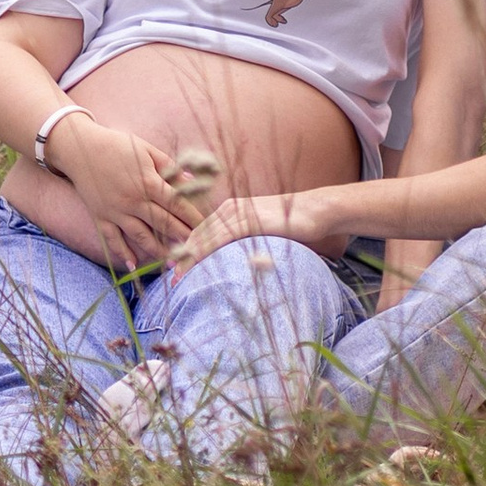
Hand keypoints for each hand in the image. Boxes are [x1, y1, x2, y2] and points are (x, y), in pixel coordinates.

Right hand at [50, 117, 195, 268]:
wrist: (79, 148)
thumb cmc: (117, 145)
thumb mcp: (146, 150)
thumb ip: (170, 167)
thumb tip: (192, 181)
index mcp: (148, 182)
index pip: (176, 204)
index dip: (192, 217)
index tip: (205, 227)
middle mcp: (133, 200)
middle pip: (163, 223)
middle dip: (182, 237)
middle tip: (196, 250)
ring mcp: (116, 211)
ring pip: (141, 236)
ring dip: (158, 251)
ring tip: (173, 262)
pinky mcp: (101, 217)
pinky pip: (112, 239)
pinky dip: (122, 253)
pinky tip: (134, 265)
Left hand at [173, 186, 353, 267]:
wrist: (315, 210)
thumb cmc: (293, 223)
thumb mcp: (264, 231)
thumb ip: (247, 239)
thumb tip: (238, 258)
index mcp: (231, 209)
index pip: (201, 230)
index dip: (185, 248)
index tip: (174, 266)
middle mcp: (229, 208)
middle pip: (197, 234)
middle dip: (181, 255)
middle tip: (170, 277)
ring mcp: (238, 214)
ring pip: (204, 237)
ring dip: (188, 258)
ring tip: (176, 277)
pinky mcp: (247, 222)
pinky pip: (220, 239)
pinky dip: (204, 253)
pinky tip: (194, 265)